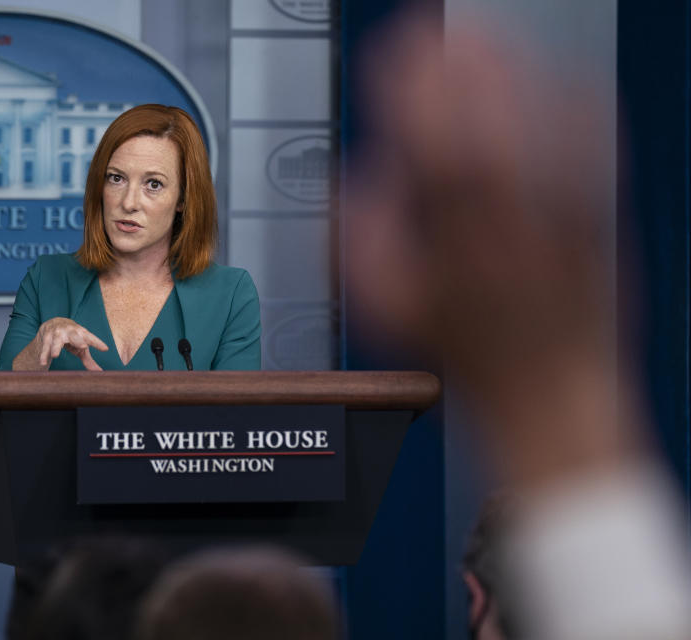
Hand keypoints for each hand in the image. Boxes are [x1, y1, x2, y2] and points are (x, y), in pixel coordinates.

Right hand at [12, 318, 108, 370]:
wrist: (53, 323)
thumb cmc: (72, 338)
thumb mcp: (80, 347)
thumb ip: (88, 360)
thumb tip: (99, 372)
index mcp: (81, 333)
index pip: (91, 338)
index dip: (98, 343)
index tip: (105, 349)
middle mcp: (70, 331)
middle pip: (74, 336)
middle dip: (79, 341)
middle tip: (83, 346)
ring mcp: (57, 333)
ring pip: (56, 341)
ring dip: (55, 347)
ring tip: (55, 355)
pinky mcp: (47, 337)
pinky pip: (45, 347)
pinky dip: (43, 355)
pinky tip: (42, 362)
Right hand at [346, 13, 634, 486]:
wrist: (553, 394)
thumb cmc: (471, 359)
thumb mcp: (391, 313)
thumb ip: (363, 242)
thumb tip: (359, 185)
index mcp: (455, 243)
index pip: (430, 150)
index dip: (409, 93)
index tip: (394, 58)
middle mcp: (513, 222)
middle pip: (489, 124)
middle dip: (459, 66)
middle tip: (440, 34)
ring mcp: (563, 217)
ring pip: (541, 127)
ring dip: (513, 72)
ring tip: (487, 41)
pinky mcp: (599, 216)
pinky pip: (592, 146)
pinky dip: (571, 104)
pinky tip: (552, 81)